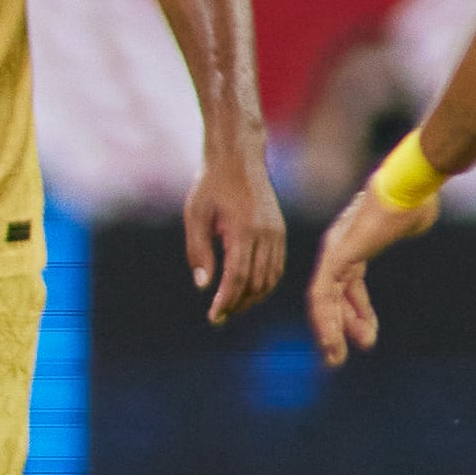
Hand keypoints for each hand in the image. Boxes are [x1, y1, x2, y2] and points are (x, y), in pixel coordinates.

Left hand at [184, 143, 288, 324]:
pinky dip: (265, 283)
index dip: (226, 301)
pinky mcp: (280, 231)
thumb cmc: (211, 184)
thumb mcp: (195, 214)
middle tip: (219, 316)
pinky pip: (277, 266)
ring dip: (253, 297)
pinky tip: (248, 290)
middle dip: (238, 304)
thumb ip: (198, 250)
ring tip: (232, 307)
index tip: (214, 317)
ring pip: (271, 278)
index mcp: (244, 229)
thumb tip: (204, 285)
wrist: (238, 157)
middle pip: (257, 282)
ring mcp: (277, 232)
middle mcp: (266, 233)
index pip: (238, 277)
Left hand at [305, 182, 441, 366]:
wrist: (412, 186)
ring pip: (321, 300)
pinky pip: (322, 294)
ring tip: (335, 358)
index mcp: (353, 243)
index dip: (355, 311)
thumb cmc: (415, 197)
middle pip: (330, 295)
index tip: (368, 334)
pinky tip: (333, 340)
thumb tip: (419, 216)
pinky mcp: (336, 256)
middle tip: (338, 358)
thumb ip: (406, 224)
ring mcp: (334, 251)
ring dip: (328, 331)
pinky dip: (326, 320)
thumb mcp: (409, 219)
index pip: (346, 284)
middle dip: (336, 327)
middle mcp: (338, 248)